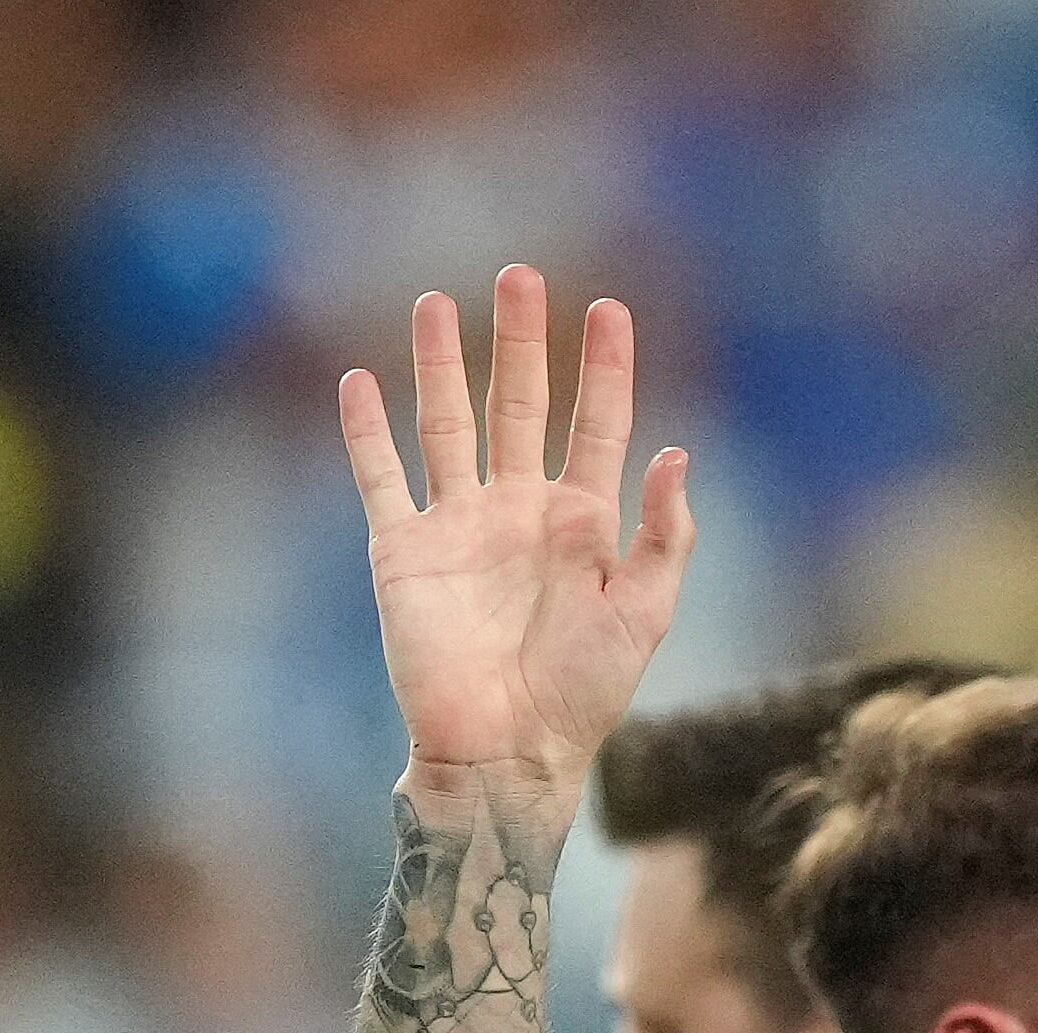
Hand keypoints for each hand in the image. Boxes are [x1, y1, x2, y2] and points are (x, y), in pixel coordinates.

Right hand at [336, 266, 696, 830]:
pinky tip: (360, 381)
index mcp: (583, 522)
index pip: (597, 424)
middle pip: (519, 404)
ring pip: (447, 423)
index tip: (610, 309)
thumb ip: (664, 537)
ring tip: (436, 303)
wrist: (507, 752)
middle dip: (523, 341)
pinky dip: (366, 431)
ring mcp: (458, 525)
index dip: (606, 368)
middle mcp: (518, 511)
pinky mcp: (403, 551)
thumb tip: (677, 453)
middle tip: (522, 275)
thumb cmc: (583, 695)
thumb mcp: (645, 616)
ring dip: (442, 363)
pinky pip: (381, 478)